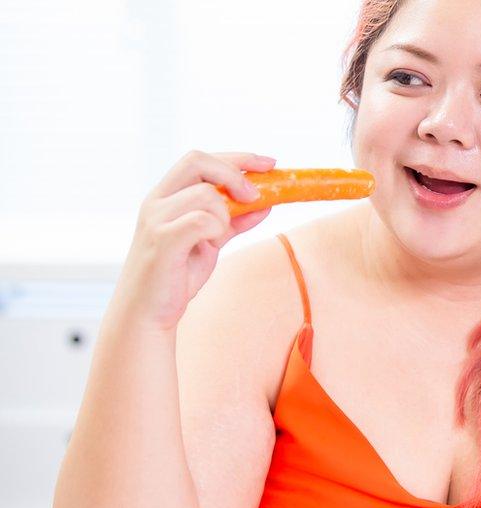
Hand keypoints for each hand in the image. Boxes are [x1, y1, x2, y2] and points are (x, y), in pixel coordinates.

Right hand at [112, 150, 274, 331]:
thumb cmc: (175, 276)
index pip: (200, 159)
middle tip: (256, 195)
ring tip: (219, 236)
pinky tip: (211, 243)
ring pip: (206, 194)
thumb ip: (233, 221)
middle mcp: (157, 202)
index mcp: (165, 196)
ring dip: (227, 212)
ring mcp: (156, 220)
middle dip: (235, 172)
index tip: (270, 163)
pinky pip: (202, 221)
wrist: (148, 313)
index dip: (238, 158)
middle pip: (197, 161)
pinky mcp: (163, 241)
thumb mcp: (210, 242)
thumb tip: (266, 203)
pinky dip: (218, 228)